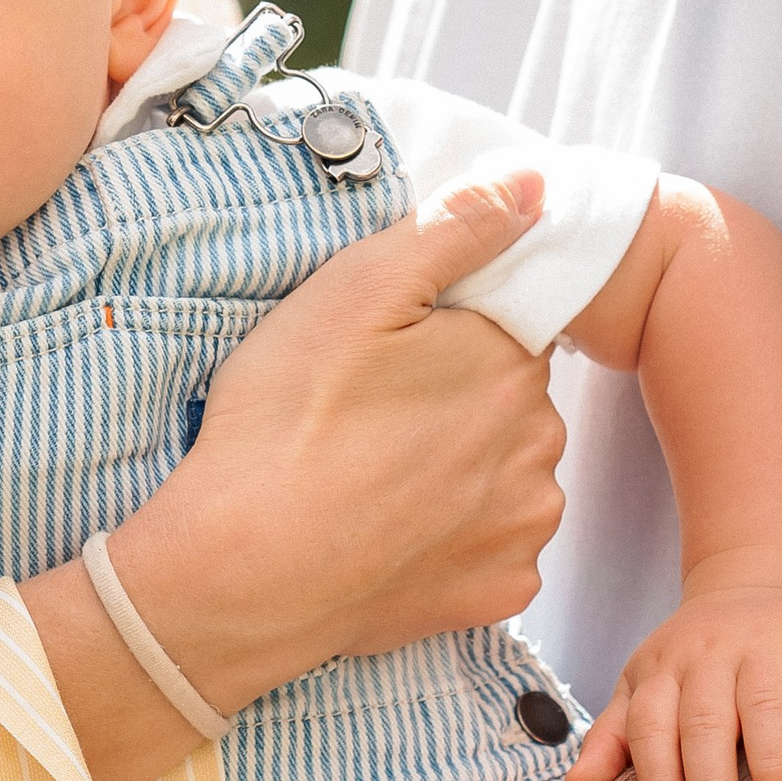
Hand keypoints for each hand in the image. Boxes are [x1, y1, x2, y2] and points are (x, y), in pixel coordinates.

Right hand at [106, 173, 566, 714]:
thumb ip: (454, 228)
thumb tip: (536, 186)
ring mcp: (524, 527)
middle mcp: (541, 446)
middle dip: (456, 404)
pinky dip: (452, 542)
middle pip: (510, 405)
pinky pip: (492, 550)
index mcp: (511, 363)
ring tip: (371, 480)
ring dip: (459, 475)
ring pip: (507, 477)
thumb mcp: (354, 290)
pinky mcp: (500, 595)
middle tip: (365, 420)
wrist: (241, 573)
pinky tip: (389, 535)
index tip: (384, 362)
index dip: (443, 340)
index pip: (505, 330)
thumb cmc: (286, 424)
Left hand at [563, 571, 781, 780]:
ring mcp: (766, 642)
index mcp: (664, 668)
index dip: (656, 774)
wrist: (758, 586)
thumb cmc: (698, 660)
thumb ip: (616, 738)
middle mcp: (711, 652)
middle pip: (705, 718)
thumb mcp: (647, 687)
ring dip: (769, 760)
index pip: (651, 724)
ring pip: (764, 700)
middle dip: (709, 778)